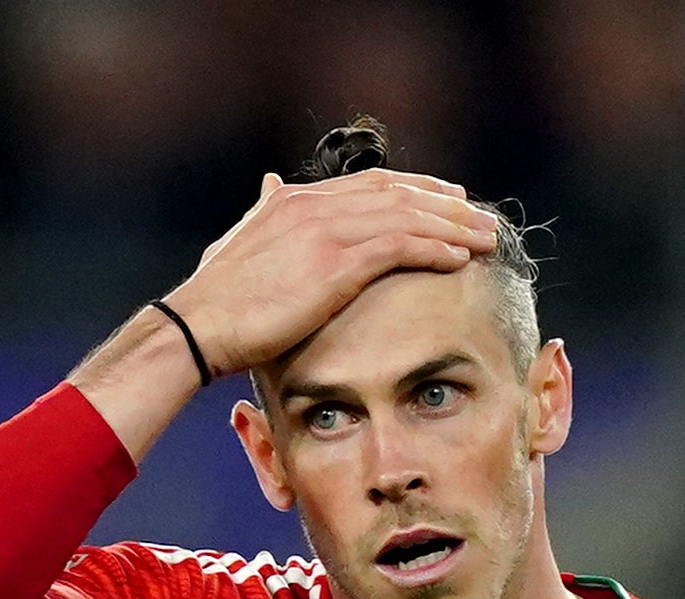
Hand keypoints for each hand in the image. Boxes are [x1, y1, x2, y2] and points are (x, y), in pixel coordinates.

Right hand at [71, 169, 508, 458]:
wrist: (197, 327)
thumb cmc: (214, 304)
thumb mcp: (239, 244)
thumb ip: (264, 214)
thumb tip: (269, 185)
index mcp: (294, 201)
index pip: (371, 184)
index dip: (415, 190)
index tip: (446, 199)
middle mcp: (314, 204)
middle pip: (398, 193)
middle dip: (445, 204)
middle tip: (480, 216)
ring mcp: (326, 230)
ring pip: (408, 216)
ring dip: (454, 226)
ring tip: (486, 238)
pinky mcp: (336, 262)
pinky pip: (401, 246)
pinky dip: (435, 248)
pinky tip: (460, 258)